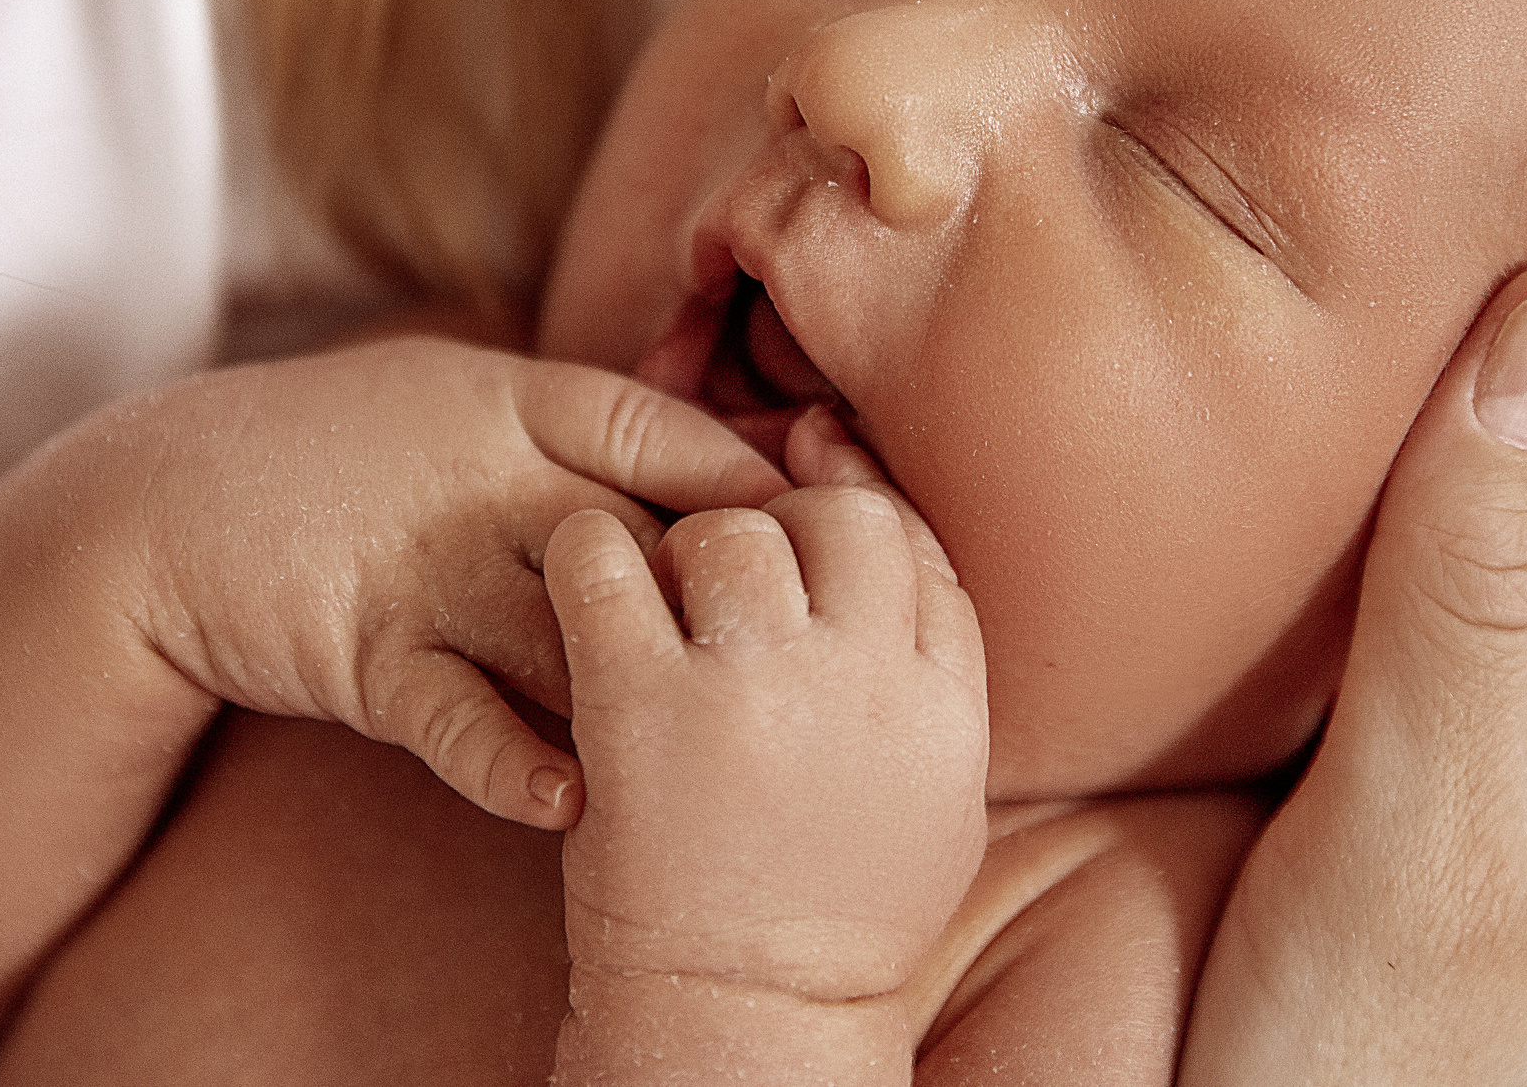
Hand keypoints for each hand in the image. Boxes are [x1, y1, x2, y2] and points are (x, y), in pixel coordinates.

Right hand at [125, 334, 790, 827]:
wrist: (164, 501)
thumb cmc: (347, 454)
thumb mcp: (463, 404)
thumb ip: (578, 430)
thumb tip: (721, 459)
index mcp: (515, 399)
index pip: (664, 431)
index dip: (753, 479)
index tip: (837, 527)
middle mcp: (484, 475)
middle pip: (636, 532)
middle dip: (725, 595)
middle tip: (812, 657)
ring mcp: (426, 563)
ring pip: (564, 630)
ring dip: (646, 692)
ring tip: (732, 755)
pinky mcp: (364, 648)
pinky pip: (452, 713)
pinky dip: (512, 759)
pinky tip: (574, 801)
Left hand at [545, 409, 986, 1063]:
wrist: (747, 1018)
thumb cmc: (838, 916)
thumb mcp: (940, 799)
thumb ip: (938, 671)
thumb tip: (900, 538)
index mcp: (941, 702)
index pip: (913, 539)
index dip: (857, 509)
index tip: (812, 517)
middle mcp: (860, 677)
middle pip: (834, 516)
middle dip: (783, 531)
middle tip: (734, 590)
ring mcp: (750, 685)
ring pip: (727, 530)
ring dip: (689, 552)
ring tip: (664, 610)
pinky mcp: (640, 703)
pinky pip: (605, 561)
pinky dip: (589, 555)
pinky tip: (586, 589)